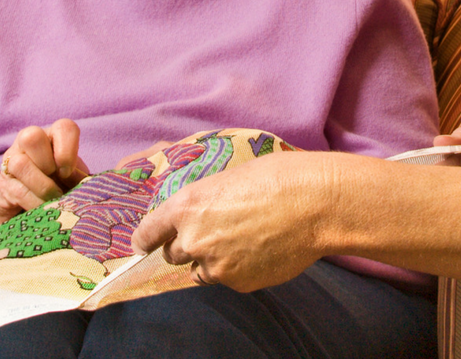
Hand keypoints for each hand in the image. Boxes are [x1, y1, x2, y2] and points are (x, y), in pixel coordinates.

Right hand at [0, 119, 92, 245]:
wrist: (23, 203)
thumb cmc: (57, 185)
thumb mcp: (73, 178)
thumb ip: (82, 178)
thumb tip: (99, 189)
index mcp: (54, 136)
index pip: (64, 127)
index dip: (68, 148)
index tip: (69, 172)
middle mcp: (29, 142)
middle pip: (32, 136)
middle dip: (47, 162)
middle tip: (58, 181)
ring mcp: (12, 161)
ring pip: (21, 163)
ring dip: (41, 186)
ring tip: (53, 200)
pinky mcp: (3, 183)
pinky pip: (17, 189)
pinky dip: (34, 202)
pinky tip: (43, 210)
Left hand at [130, 151, 336, 291]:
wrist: (316, 204)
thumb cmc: (278, 178)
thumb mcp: (230, 177)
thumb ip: (205, 202)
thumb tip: (198, 216)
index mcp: (187, 206)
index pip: (148, 233)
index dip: (145, 240)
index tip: (143, 245)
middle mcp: (194, 239)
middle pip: (173, 254)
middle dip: (186, 246)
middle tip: (214, 233)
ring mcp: (216, 265)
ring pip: (201, 271)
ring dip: (212, 261)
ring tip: (242, 241)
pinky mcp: (238, 282)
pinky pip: (228, 280)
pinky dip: (239, 269)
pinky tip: (261, 250)